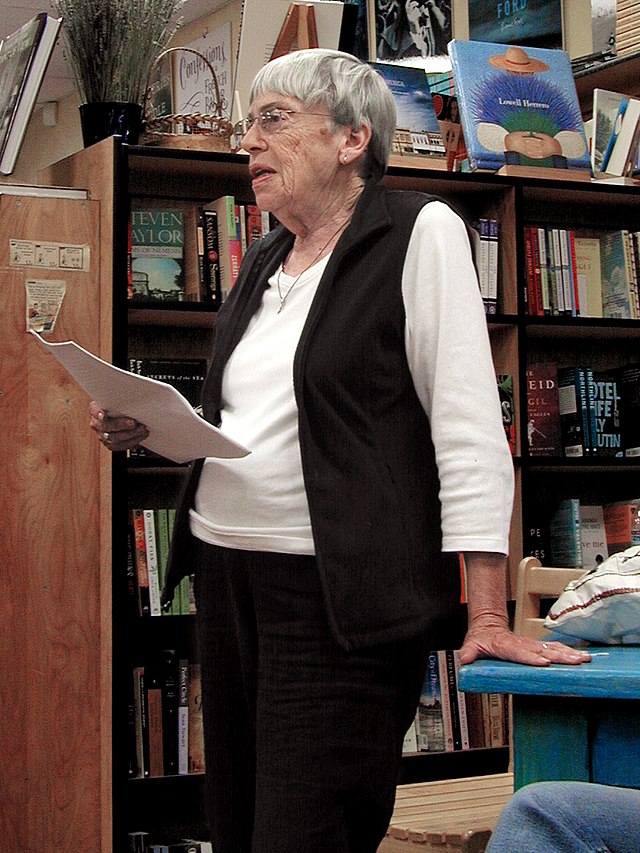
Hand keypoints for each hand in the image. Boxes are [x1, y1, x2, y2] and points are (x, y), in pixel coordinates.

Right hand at [89, 401, 148, 452]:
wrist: (126, 415)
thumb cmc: (122, 404)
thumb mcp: (120, 399)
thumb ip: (122, 399)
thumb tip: (134, 397)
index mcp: (95, 409)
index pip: (94, 411)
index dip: (98, 413)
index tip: (104, 414)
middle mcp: (96, 423)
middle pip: (106, 426)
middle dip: (122, 425)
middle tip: (134, 423)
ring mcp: (102, 435)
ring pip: (113, 438)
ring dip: (130, 434)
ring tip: (142, 429)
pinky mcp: (110, 444)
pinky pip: (120, 446)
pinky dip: (132, 441)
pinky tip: (141, 436)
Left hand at [459, 623, 591, 667]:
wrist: (488, 626)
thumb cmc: (481, 639)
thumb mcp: (471, 645)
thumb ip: (468, 652)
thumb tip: (464, 659)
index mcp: (505, 645)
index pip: (519, 653)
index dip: (531, 658)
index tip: (544, 663)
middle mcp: (521, 644)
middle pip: (542, 651)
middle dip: (560, 656)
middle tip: (576, 662)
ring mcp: (530, 644)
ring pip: (552, 649)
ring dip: (568, 654)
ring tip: (584, 659)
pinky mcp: (536, 646)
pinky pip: (554, 648)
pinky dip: (568, 651)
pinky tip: (581, 656)